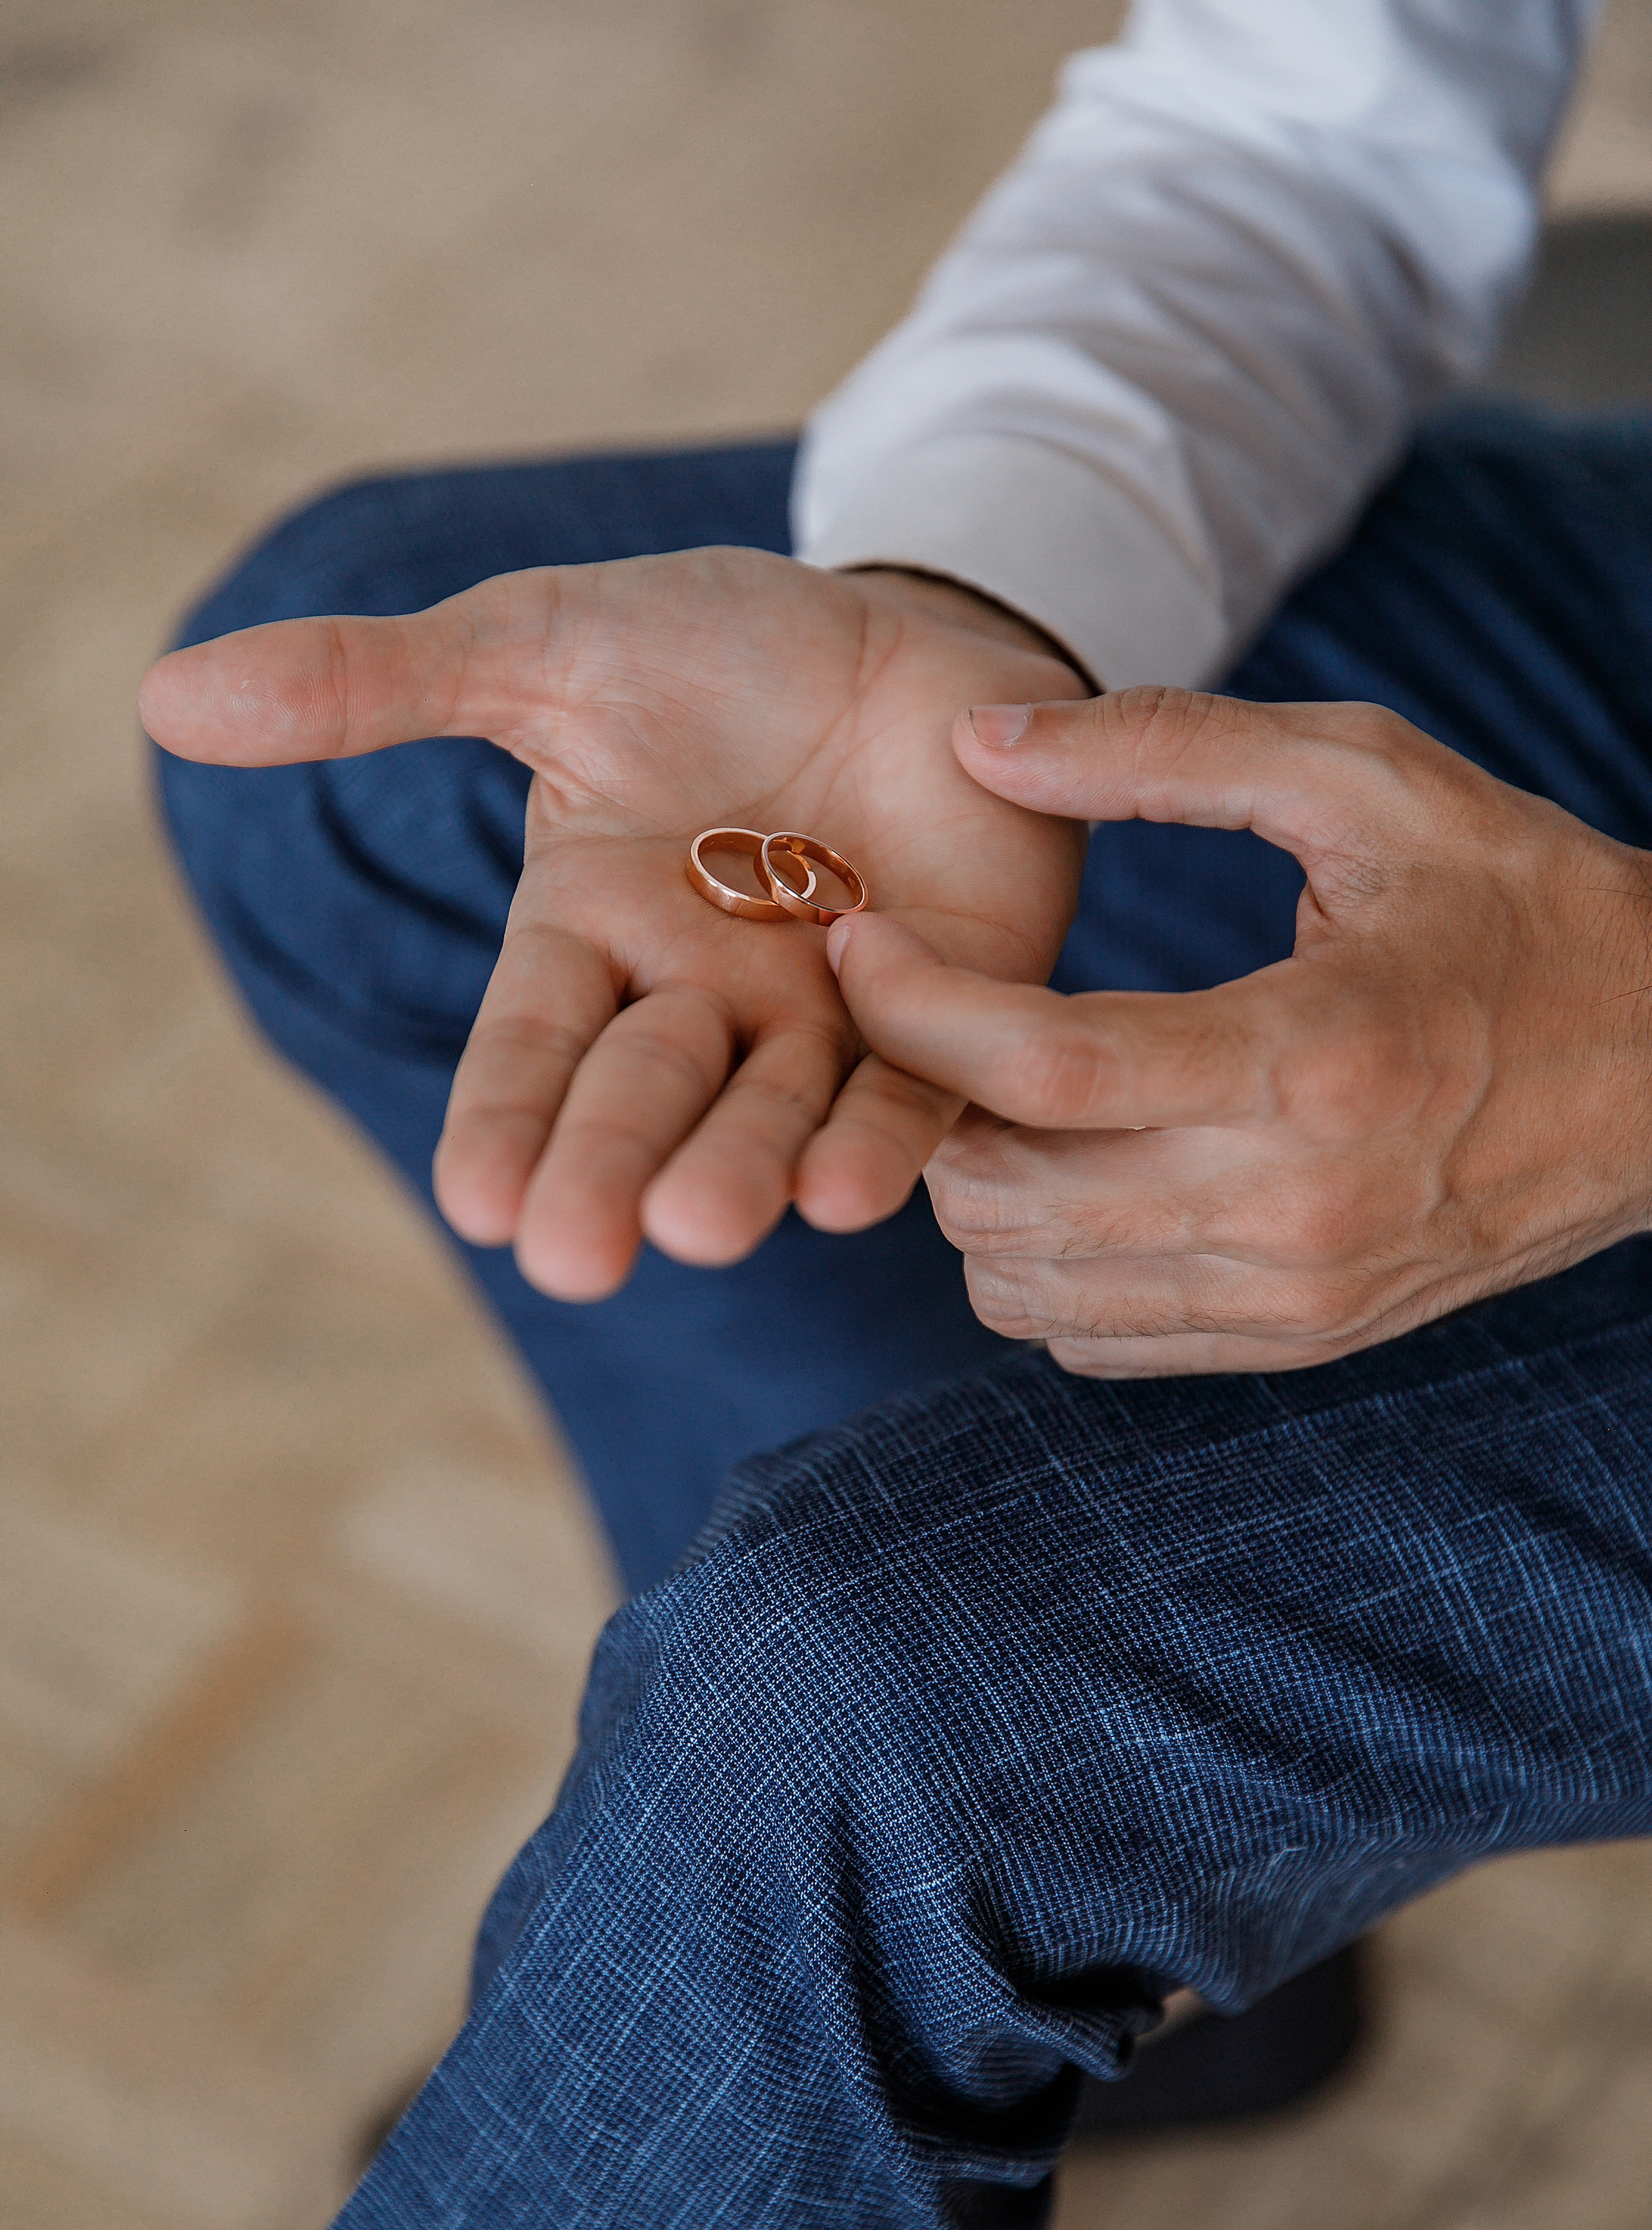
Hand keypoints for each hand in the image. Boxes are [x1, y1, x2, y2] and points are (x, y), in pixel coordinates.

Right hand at [139, 555, 1084, 1296]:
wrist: (908, 621)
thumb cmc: (715, 643)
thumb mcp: (536, 647)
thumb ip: (375, 686)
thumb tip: (162, 700)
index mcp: (593, 931)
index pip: (532, 1044)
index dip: (504, 1119)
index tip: (477, 1201)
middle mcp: (702, 997)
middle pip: (643, 1096)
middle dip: (610, 1170)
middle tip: (576, 1256)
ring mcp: (826, 1014)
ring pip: (775, 1112)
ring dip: (743, 1170)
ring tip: (709, 1224)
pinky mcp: (950, 1007)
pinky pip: (917, 1086)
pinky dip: (885, 1137)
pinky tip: (851, 1189)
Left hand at [829, 686, 1651, 1374]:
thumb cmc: (1523, 906)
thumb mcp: (1373, 780)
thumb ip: (1167, 747)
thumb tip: (978, 738)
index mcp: (1311, 1055)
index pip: (1042, 1070)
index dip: (912, 1008)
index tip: (857, 941)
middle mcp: (1292, 1204)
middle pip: (1001, 1198)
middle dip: (927, 1102)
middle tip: (941, 1015)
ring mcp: (1293, 1294)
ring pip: (1019, 1287)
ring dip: (974, 1188)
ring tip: (1015, 1092)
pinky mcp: (1295, 1341)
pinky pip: (1087, 1340)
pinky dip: (1042, 1265)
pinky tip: (1084, 1170)